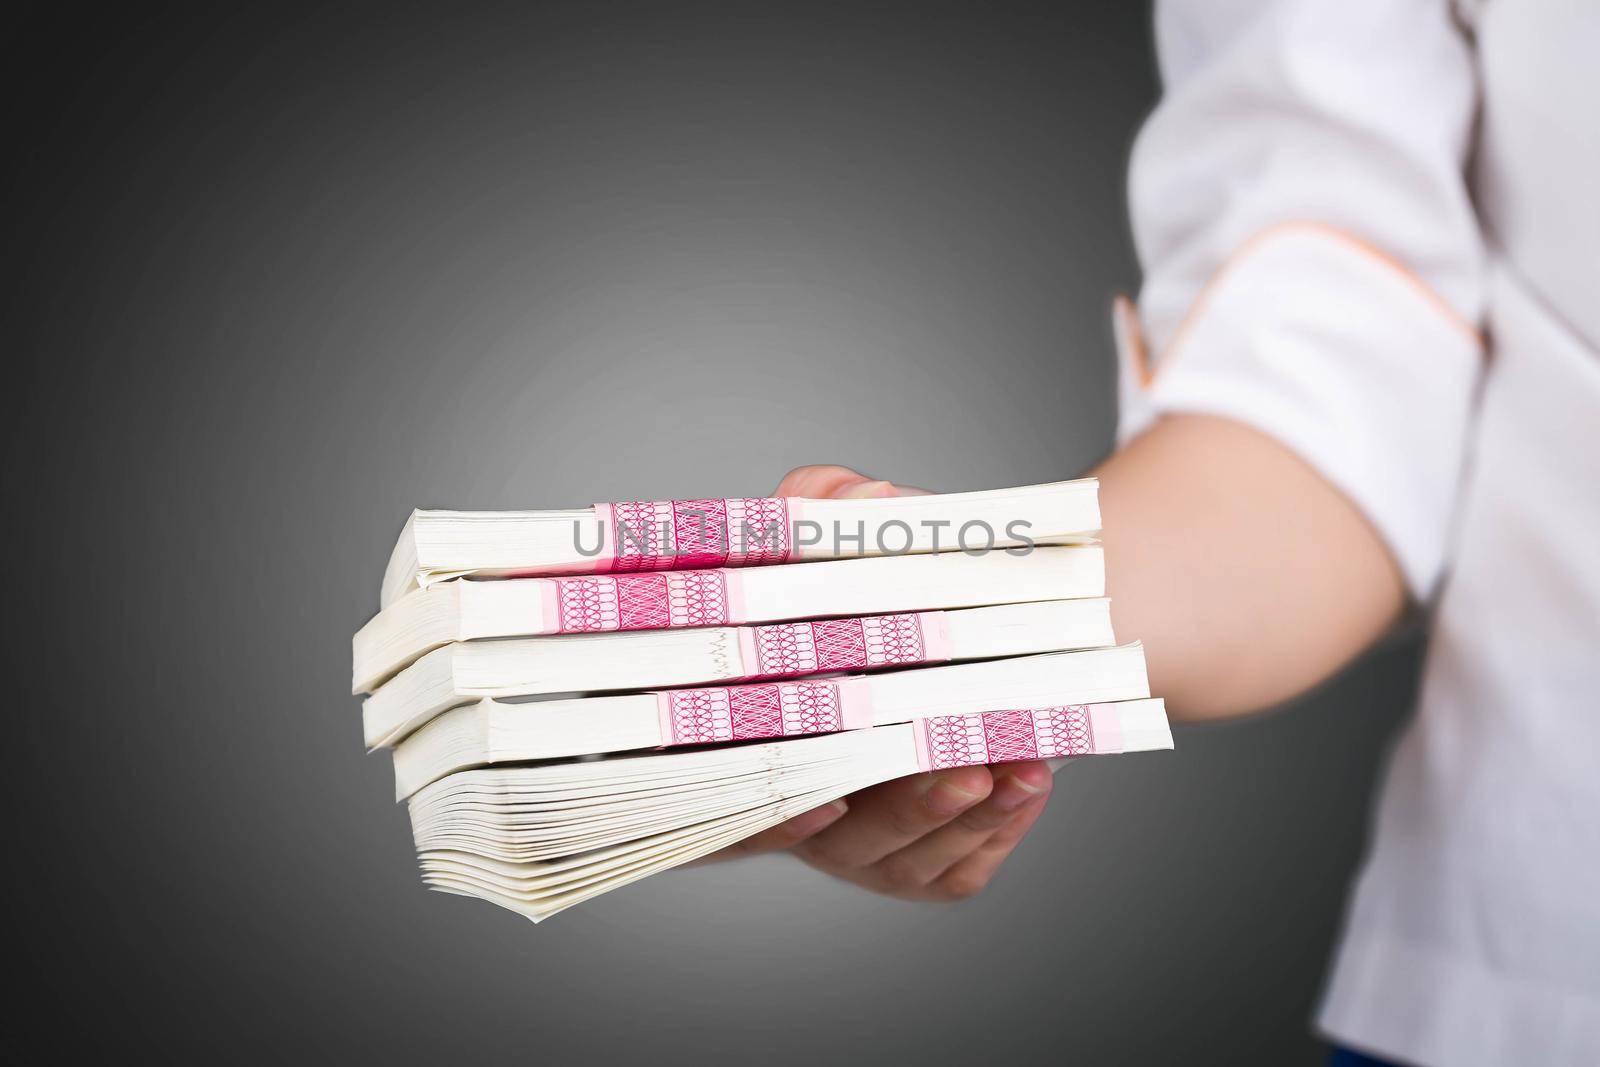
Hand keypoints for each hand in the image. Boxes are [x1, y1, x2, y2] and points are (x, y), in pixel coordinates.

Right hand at [690, 464, 1054, 900]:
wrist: (973, 630)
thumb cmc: (881, 583)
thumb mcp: (842, 530)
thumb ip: (827, 503)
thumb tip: (867, 500)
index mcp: (738, 731)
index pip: (717, 798)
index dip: (763, 814)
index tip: (817, 801)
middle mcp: (786, 800)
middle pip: (829, 839)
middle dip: (900, 809)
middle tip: (963, 771)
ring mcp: (850, 845)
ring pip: (900, 854)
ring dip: (962, 814)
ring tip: (1016, 766)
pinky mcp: (917, 867)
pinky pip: (952, 869)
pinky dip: (995, 828)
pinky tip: (1028, 777)